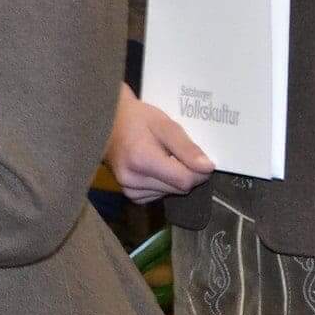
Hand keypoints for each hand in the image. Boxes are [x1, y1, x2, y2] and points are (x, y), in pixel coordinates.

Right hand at [105, 83, 213, 203]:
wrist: (107, 122)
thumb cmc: (135, 118)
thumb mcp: (163, 124)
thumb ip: (186, 147)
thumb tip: (207, 168)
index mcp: (140, 159)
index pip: (185, 180)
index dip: (198, 171)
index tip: (199, 157)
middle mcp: (132, 179)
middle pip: (179, 188)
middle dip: (186, 172)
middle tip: (176, 152)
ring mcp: (129, 189)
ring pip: (171, 193)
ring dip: (174, 178)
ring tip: (162, 157)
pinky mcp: (131, 195)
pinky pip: (160, 195)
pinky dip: (163, 183)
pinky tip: (154, 167)